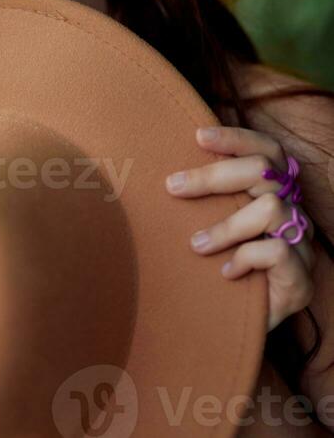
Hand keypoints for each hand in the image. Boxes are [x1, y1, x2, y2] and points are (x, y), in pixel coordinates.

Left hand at [165, 125, 315, 332]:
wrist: (228, 329)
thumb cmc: (213, 268)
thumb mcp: (207, 224)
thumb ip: (200, 198)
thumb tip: (163, 170)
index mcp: (273, 193)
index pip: (268, 150)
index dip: (236, 138)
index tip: (198, 136)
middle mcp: (293, 213)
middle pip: (264, 170)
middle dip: (213, 175)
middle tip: (173, 187)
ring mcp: (300, 246)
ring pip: (271, 207)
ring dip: (227, 225)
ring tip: (197, 245)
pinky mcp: (301, 281)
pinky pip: (277, 252)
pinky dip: (245, 258)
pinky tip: (225, 272)